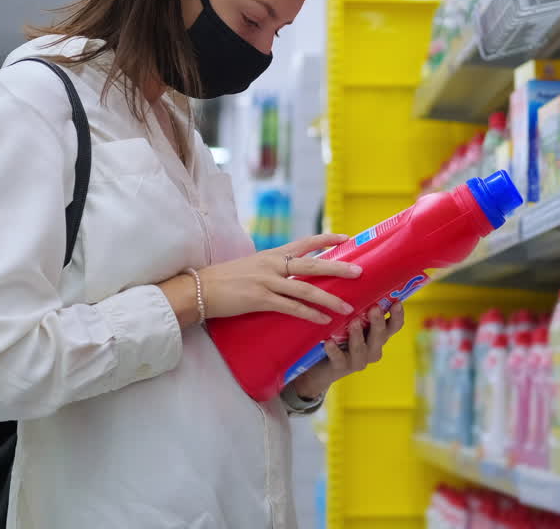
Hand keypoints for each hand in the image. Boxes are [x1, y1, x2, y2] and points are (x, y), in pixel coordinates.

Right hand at [183, 233, 361, 324]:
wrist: (199, 288)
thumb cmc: (225, 279)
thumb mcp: (252, 265)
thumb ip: (273, 267)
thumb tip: (291, 272)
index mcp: (273, 254)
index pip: (306, 243)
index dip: (327, 240)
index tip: (348, 238)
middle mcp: (273, 264)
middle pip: (313, 264)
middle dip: (338, 269)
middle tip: (360, 272)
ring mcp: (267, 282)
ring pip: (306, 289)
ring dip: (329, 299)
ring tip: (348, 307)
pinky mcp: (260, 299)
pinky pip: (290, 308)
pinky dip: (309, 314)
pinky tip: (322, 321)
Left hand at [290, 302, 405, 399]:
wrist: (318, 367)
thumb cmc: (338, 335)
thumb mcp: (350, 319)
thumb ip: (358, 304)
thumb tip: (359, 271)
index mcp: (378, 335)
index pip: (394, 325)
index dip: (398, 315)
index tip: (397, 301)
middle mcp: (372, 348)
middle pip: (380, 336)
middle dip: (378, 322)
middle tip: (374, 308)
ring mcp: (357, 360)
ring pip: (361, 349)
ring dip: (358, 335)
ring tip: (353, 322)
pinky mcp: (340, 368)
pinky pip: (339, 359)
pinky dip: (334, 350)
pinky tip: (328, 342)